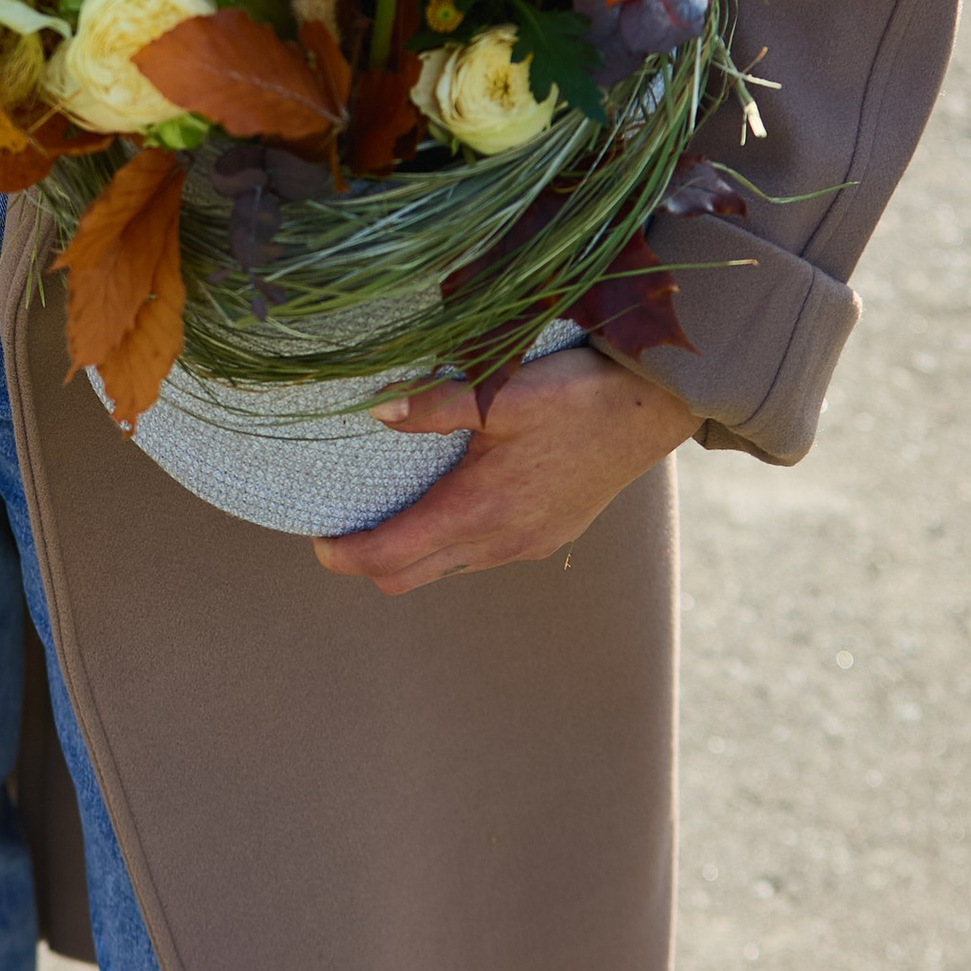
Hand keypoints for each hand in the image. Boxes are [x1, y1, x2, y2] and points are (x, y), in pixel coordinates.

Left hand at [314, 345, 695, 596]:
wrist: (654, 408)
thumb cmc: (578, 395)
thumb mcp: (501, 391)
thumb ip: (433, 405)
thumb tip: (375, 411)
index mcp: (478, 511)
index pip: (389, 558)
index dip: (343, 555)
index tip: (316, 539)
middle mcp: (499, 542)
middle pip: (409, 578)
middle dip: (368, 562)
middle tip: (342, 528)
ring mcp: (526, 545)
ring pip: (447, 569)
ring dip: (412, 552)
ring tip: (391, 510)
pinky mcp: (548, 537)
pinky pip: (482, 556)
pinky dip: (451, 542)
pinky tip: (452, 500)